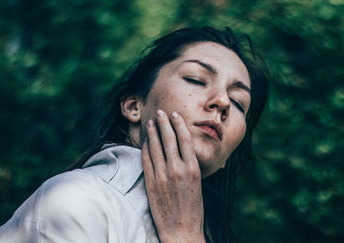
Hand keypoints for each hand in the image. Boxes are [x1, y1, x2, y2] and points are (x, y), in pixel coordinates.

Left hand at [141, 109, 204, 242]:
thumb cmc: (193, 209)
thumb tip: (186, 151)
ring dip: (152, 132)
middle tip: (160, 112)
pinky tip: (145, 142)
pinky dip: (145, 148)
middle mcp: (178, 170)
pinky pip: (146, 161)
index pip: (184, 139)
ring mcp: (162, 177)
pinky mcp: (151, 184)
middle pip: (169, 139)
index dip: (178, 124)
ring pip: (155, 147)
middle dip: (163, 122)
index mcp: (193, 169)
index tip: (174, 114)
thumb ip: (191, 167)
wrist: (181, 231)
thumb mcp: (199, 184)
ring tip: (151, 122)